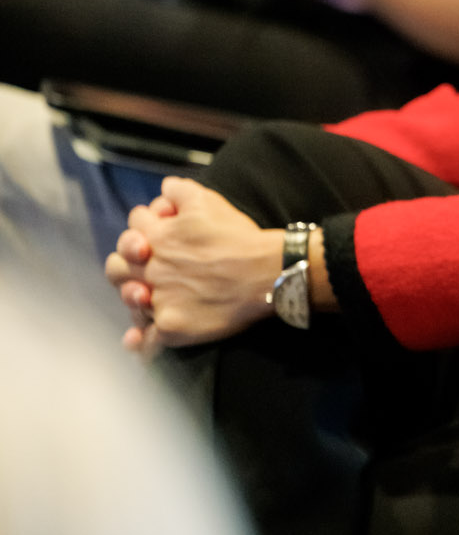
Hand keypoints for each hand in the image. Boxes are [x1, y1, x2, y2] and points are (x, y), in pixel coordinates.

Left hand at [105, 176, 279, 353]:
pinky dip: (139, 343)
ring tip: (145, 297)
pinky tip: (136, 342)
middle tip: (146, 266)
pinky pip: (146, 342)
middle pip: (116, 266)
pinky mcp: (172, 328)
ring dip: (132, 296)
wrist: (267, 273)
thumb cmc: (239, 237)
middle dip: (128, 263)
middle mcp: (151, 269)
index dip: (147, 225)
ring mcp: (159, 300)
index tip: (161, 231)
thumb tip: (164, 191)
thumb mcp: (208, 201)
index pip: (134, 225)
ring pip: (128, 300)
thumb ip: (178, 191)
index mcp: (156, 237)